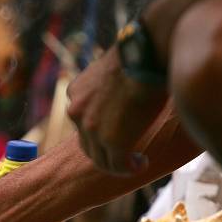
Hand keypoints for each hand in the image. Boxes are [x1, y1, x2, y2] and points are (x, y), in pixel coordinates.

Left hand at [67, 46, 167, 174]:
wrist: (146, 53)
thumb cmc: (139, 54)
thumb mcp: (112, 69)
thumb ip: (110, 84)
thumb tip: (127, 85)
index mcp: (76, 92)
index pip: (83, 120)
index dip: (99, 132)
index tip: (118, 134)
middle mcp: (76, 111)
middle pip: (88, 143)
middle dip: (106, 151)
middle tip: (126, 155)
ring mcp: (91, 128)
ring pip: (100, 158)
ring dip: (117, 164)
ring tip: (136, 163)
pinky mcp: (111, 141)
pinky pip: (117, 165)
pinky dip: (129, 168)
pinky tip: (142, 164)